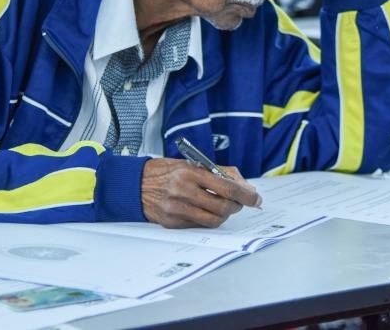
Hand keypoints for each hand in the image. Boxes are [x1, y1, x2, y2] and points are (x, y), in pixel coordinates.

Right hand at [141, 158, 261, 228]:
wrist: (134, 183)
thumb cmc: (165, 171)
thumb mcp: (191, 163)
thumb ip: (218, 172)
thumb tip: (244, 186)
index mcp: (190, 172)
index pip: (227, 187)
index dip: (245, 195)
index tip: (255, 198)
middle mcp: (183, 191)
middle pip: (223, 206)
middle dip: (237, 206)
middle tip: (240, 203)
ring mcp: (176, 209)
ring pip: (213, 220)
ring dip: (224, 215)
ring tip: (223, 207)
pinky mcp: (171, 222)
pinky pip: (199, 225)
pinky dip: (208, 219)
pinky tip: (205, 211)